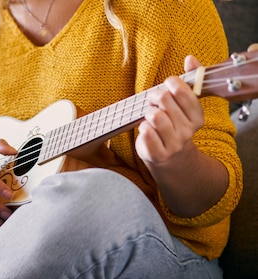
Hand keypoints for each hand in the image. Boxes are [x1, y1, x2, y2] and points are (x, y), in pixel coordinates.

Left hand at [135, 55, 228, 216]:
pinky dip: (142, 128)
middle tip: (153, 100)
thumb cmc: (174, 125)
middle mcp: (187, 132)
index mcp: (197, 118)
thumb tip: (190, 58)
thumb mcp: (184, 105)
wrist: (170, 159)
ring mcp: (173, 144)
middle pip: (165, 101)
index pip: (184, 93)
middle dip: (155, 97)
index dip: (172, 84)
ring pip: (154, 116)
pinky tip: (147, 131)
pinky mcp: (157, 154)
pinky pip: (145, 132)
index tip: (167, 85)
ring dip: (148, 113)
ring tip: (151, 116)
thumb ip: (189, 80)